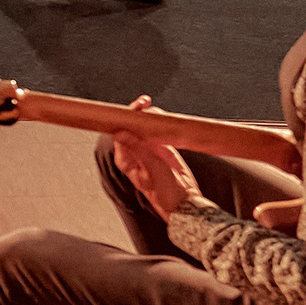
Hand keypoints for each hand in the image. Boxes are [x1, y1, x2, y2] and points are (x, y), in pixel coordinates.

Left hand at [110, 97, 201, 218]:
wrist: (185, 202)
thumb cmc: (165, 193)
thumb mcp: (152, 168)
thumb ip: (138, 148)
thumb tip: (120, 132)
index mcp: (125, 159)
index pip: (119, 132)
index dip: (125, 117)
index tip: (133, 107)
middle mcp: (134, 153)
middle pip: (131, 127)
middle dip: (137, 113)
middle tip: (146, 102)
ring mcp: (148, 150)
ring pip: (144, 127)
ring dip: (149, 116)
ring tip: (155, 109)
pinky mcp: (162, 149)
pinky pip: (158, 131)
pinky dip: (161, 123)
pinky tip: (164, 118)